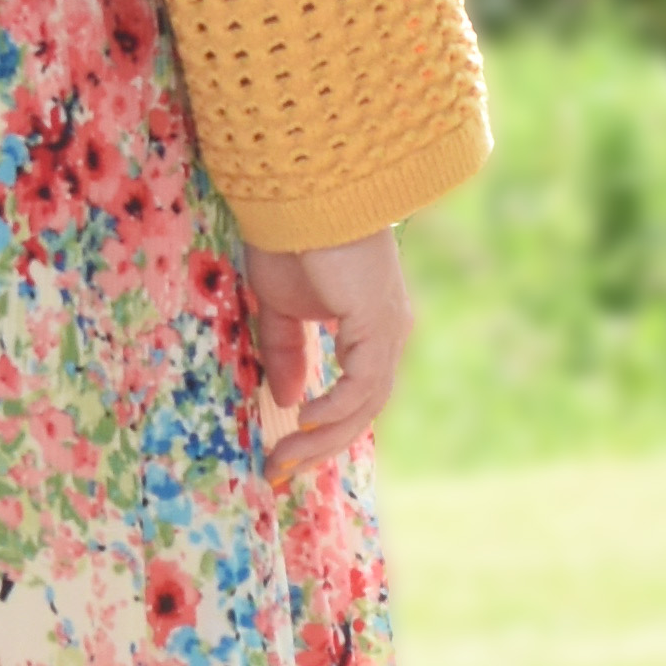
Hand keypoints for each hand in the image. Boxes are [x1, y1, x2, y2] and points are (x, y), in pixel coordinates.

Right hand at [242, 231, 411, 480]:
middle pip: (361, 410)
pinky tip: (305, 422)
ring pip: (364, 405)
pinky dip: (335, 409)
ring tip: (283, 457)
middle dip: (319, 447)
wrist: (302, 194)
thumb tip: (289, 401)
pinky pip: (362, 385)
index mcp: (368, 330)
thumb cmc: (292, 239)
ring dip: (323, 438)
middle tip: (278, 471)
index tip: (280, 456)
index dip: (320, 431)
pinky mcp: (379, 324)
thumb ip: (287, 352)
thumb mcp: (280, 306)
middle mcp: (386, 335)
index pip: (353, 396)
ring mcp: (387, 331)